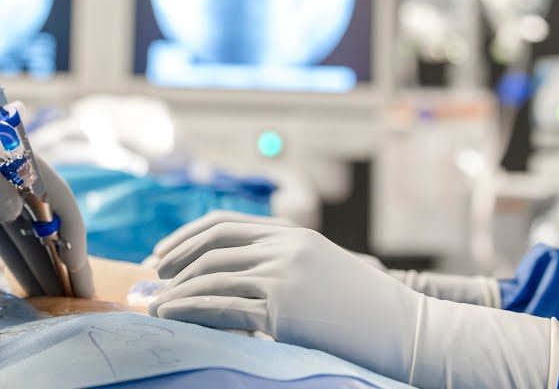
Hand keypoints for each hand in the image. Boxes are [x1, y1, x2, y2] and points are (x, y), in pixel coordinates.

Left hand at [0, 155, 94, 298]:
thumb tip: (14, 208)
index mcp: (5, 152)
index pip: (52, 191)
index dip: (69, 227)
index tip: (76, 265)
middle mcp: (5, 173)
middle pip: (45, 218)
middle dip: (65, 257)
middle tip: (83, 296)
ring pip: (26, 235)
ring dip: (44, 267)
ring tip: (61, 301)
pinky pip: (4, 240)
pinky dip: (18, 263)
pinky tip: (32, 288)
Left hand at [149, 222, 558, 388]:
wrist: (410, 332)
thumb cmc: (367, 310)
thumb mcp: (323, 269)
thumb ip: (283, 262)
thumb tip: (233, 274)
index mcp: (293, 232)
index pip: (224, 225)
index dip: (187, 237)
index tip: (163, 254)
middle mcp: (285, 247)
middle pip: (212, 247)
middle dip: (173, 261)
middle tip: (148, 278)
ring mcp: (284, 276)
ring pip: (211, 276)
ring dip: (174, 290)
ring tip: (152, 303)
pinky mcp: (284, 309)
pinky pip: (221, 306)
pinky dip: (188, 309)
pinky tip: (171, 315)